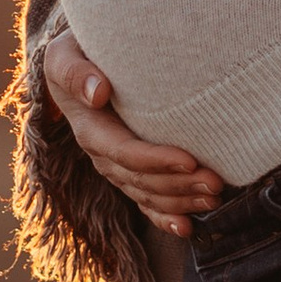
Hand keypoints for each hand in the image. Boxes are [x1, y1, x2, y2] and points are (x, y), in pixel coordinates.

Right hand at [41, 23, 222, 238]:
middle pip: (142, 180)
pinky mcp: (130, 171)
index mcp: (90, 130)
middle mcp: (103, 155)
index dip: (156, 160)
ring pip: (148, 194)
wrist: (79, 63)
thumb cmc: (77, 53)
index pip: (124, 152)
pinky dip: (165, 217)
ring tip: (214, 198)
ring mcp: (116, 167)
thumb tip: (97, 92)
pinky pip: (145, 202)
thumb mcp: (64, 54)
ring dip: (181, 201)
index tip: (190, 159)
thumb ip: (75, 71)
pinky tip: (188, 228)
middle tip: (215, 182)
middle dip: (179, 185)